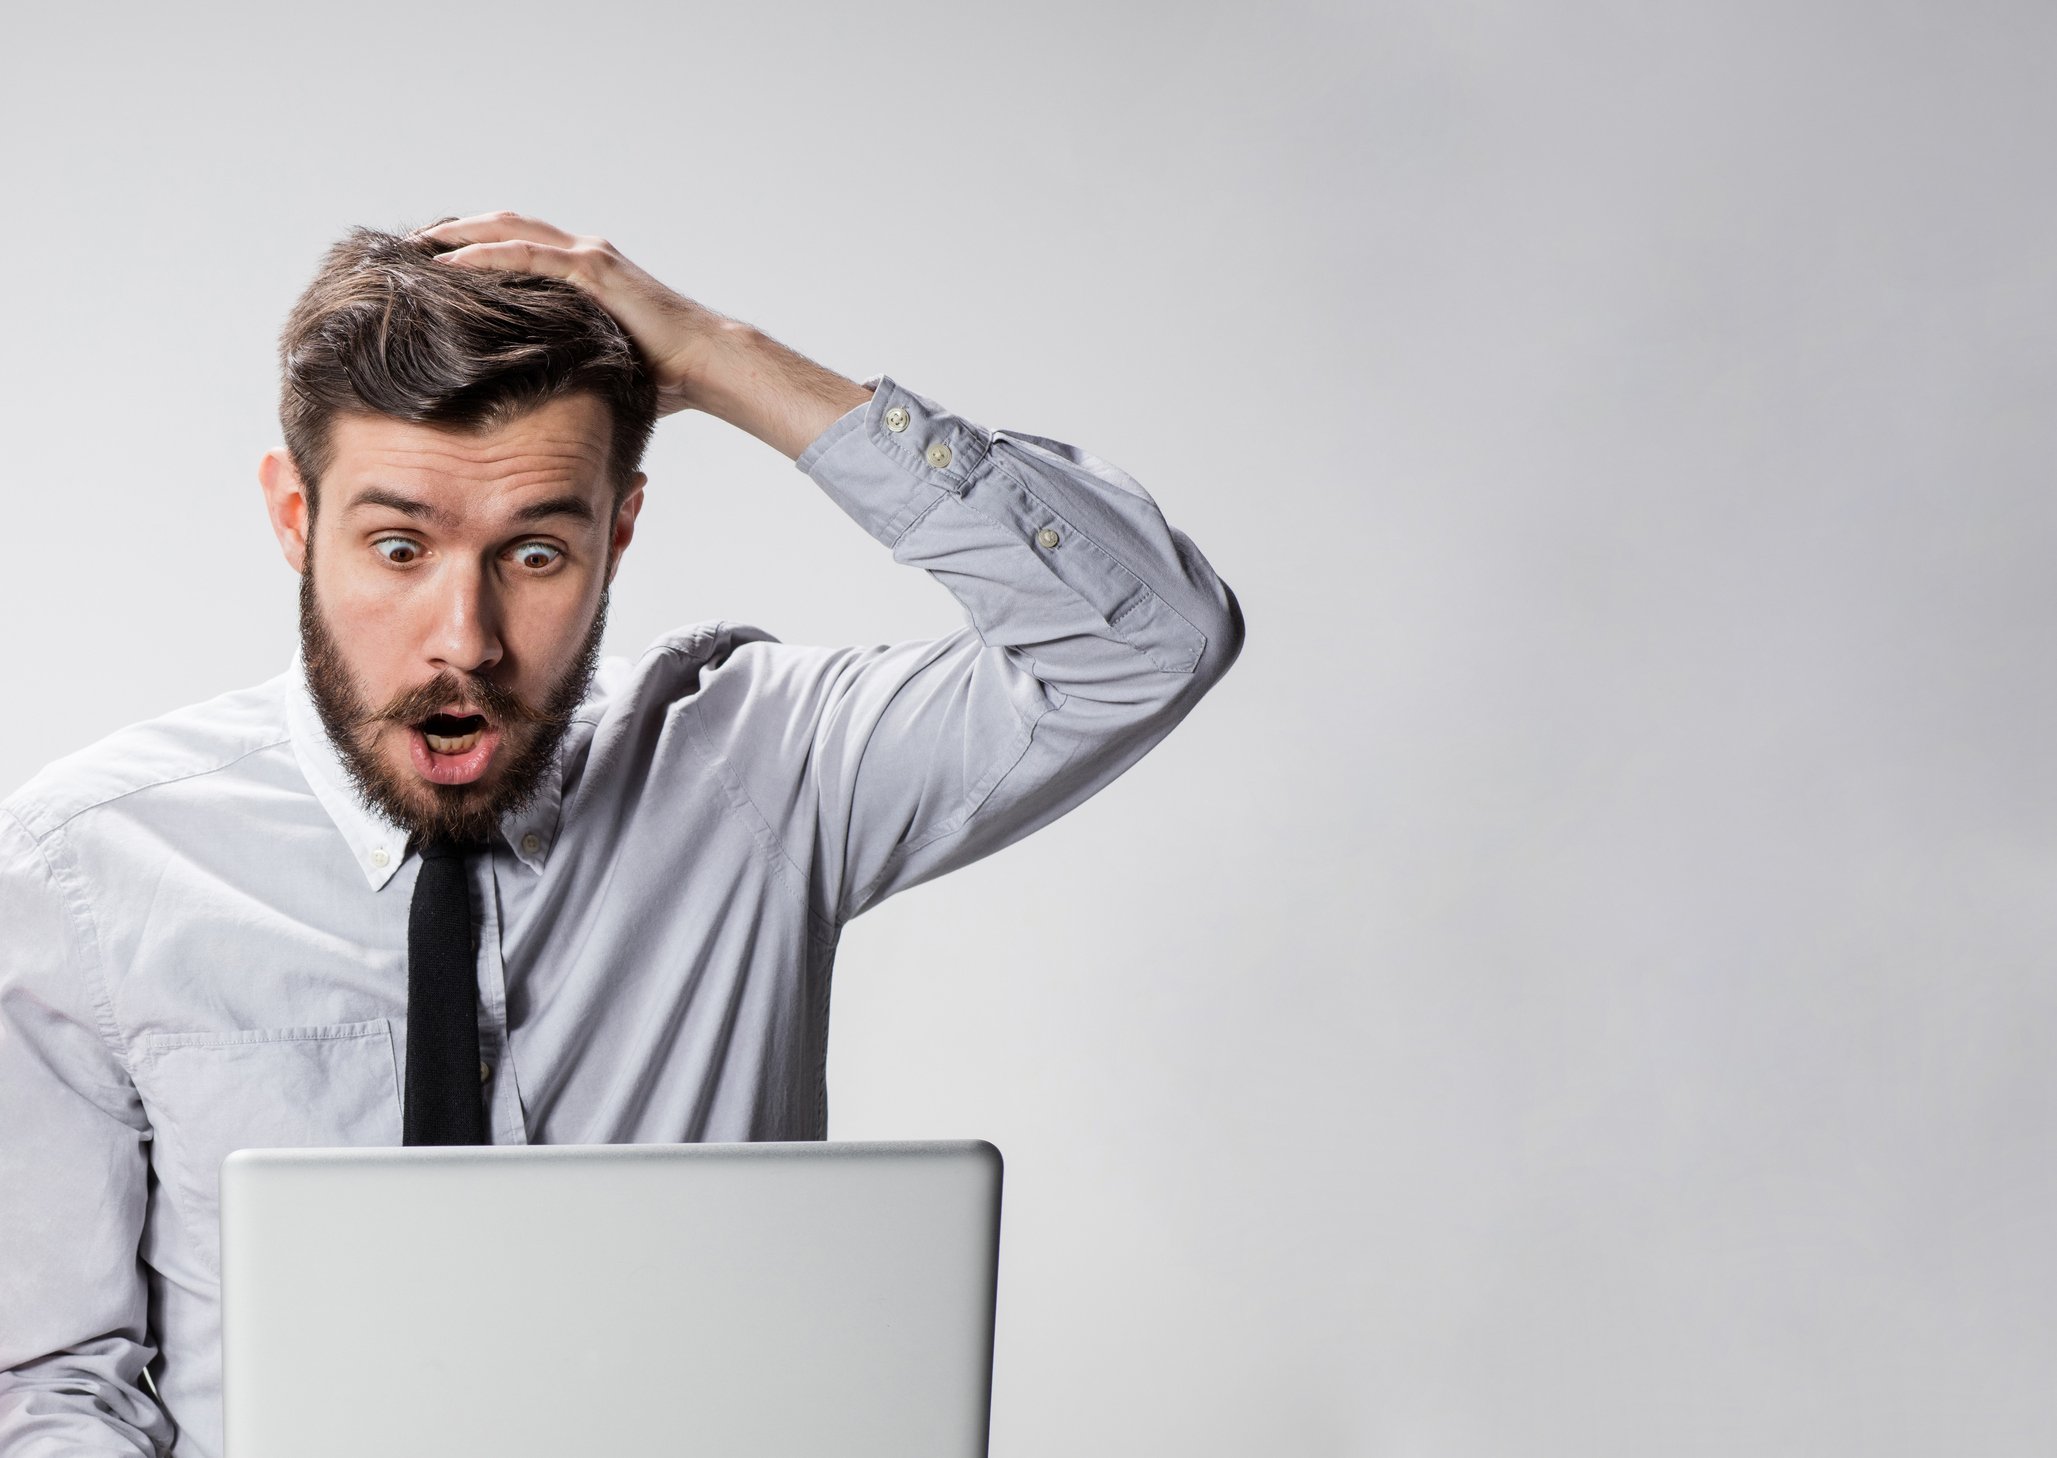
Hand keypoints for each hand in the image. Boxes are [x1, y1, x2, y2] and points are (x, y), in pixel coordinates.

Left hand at [414, 211, 735, 417]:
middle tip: (407, 245)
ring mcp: (587, 257)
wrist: (705, 364)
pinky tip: (447, 264)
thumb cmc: (663, 374)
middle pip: (502, 226)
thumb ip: (569, 359)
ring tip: (413, 246)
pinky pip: (525, 254)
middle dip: (453, 231)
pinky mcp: (592, 270)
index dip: (473, 248)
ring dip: (456, 234)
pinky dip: (482, 255)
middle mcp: (582, 254)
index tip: (430, 262)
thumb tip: (536, 394)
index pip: (517, 247)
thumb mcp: (601, 361)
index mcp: (584, 273)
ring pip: (507, 228)